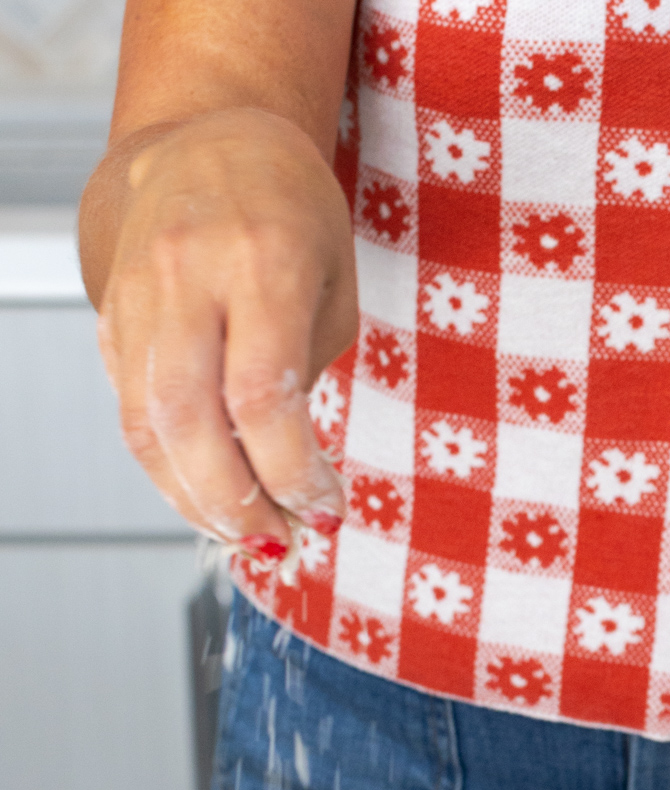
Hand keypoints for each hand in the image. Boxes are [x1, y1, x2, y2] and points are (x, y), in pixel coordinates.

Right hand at [95, 107, 357, 563]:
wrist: (198, 140)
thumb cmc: (286, 210)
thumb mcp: (331, 279)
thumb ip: (308, 371)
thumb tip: (290, 479)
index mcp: (261, 257)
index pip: (263, 397)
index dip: (293, 472)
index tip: (325, 507)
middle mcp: (186, 274)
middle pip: (192, 422)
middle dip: (237, 503)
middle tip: (278, 541)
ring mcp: (136, 295)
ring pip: (147, 428)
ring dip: (196, 502)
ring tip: (245, 534)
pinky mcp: (109, 318)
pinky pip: (131, 413)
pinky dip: (169, 470)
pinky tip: (209, 495)